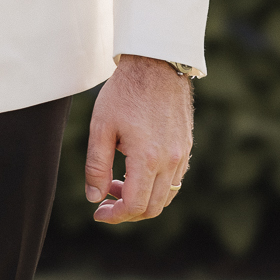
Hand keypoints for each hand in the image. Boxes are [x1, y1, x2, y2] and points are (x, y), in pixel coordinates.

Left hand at [85, 54, 193, 223]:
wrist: (155, 63)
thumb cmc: (124, 92)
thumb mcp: (101, 127)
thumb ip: (96, 166)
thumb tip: (94, 197)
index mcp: (147, 158)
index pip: (134, 205)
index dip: (114, 216)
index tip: (98, 212)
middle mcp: (170, 161)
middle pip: (153, 207)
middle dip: (127, 212)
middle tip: (106, 200)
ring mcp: (181, 154)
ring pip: (166, 196)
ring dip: (142, 199)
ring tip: (118, 182)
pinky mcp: (186, 146)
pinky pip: (175, 180)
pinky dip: (156, 186)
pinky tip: (137, 170)